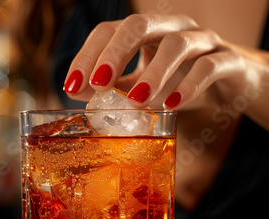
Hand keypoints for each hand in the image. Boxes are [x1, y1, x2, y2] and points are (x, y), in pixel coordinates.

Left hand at [63, 13, 268, 127]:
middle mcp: (172, 28)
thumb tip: (76, 92)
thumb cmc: (182, 81)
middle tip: (97, 85)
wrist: (236, 82)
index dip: (88, 55)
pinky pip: (210, 67)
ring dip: (153, 72)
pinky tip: (172, 106)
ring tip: (136, 101)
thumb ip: (114, 87)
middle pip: (139, 25)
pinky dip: (190, 86)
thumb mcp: (142, 84)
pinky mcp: (228, 60)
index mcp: (147, 32)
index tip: (71, 86)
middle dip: (114, 53)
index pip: (110, 31)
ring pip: (177, 44)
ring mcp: (202, 41)